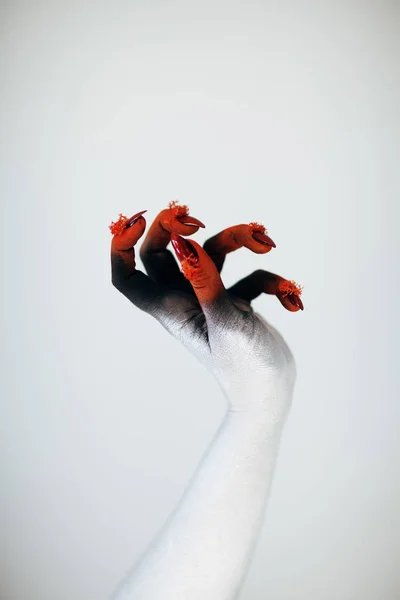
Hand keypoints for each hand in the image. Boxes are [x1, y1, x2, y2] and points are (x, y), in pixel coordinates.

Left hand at [110, 201, 302, 417]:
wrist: (272, 395)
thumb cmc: (244, 369)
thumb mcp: (225, 323)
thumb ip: (206, 282)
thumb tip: (185, 243)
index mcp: (170, 308)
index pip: (127, 276)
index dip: (122, 246)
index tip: (141, 221)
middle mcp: (185, 300)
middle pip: (165, 254)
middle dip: (177, 230)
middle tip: (193, 218)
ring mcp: (210, 299)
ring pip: (210, 255)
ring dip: (235, 240)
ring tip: (263, 240)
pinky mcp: (236, 302)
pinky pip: (247, 276)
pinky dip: (268, 278)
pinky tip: (287, 297)